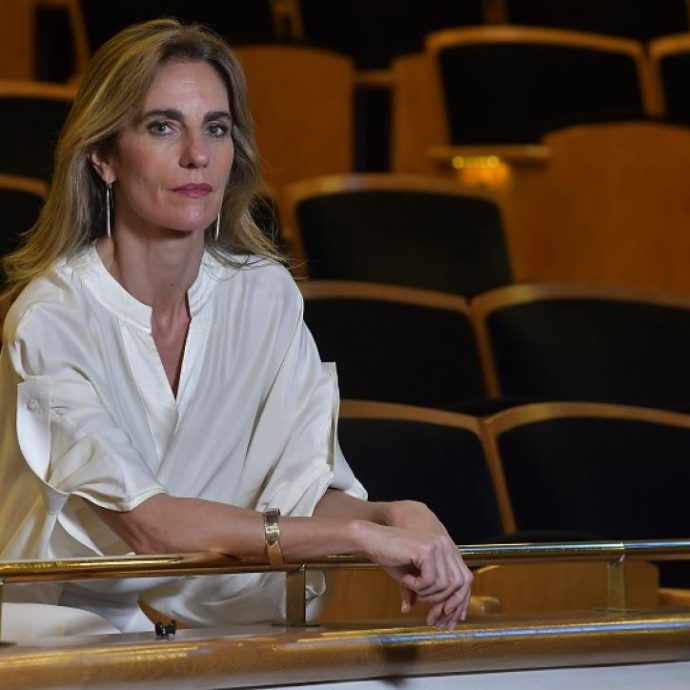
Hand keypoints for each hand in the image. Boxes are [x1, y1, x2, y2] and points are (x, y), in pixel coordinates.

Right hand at [382, 500, 471, 625]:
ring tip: (411, 587)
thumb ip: (425, 593)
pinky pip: (430, 580)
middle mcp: (445, 545)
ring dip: (426, 593)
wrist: (373, 540)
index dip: (459, 603)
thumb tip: (434, 617)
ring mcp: (437, 546)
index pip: (464, 580)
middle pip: (458, 584)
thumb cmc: (391, 557)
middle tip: (430, 617)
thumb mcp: (412, 579)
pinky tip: (406, 578)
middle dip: (444, 605)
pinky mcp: (426, 550)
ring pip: (443, 584)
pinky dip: (417, 585)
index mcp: (446, 550)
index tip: (447, 621)